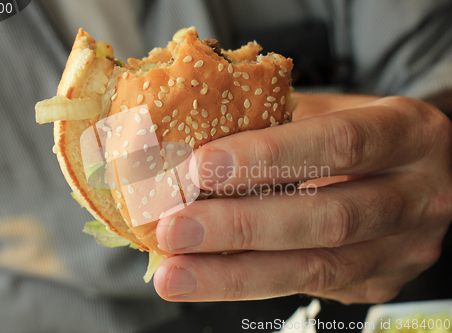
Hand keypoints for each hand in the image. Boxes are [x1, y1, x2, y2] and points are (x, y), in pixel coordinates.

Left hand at [154, 94, 451, 303]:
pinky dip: (251, 282)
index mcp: (408, 134)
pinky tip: (208, 277)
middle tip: (175, 229)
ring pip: (317, 269)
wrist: (421, 172)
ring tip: (175, 274)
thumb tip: (194, 142)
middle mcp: (418, 196)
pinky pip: (311, 286)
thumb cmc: (363, 132)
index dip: (268, 156)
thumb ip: (278, 123)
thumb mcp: (334, 111)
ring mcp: (404, 248)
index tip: (201, 167)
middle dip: (241, 227)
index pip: (339, 143)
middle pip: (328, 219)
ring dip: (235, 274)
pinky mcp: (381, 281)